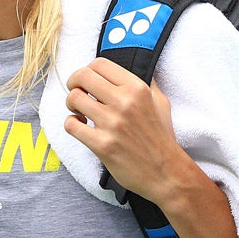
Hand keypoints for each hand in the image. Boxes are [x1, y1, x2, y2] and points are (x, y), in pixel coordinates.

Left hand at [64, 57, 181, 202]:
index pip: (99, 64)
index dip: (87, 70)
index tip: (87, 81)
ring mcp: (112, 124)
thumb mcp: (160, 103)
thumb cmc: (161, 138)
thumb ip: (145, 82)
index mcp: (138, 89)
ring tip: (81, 113)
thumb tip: (135, 64)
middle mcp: (125, 102)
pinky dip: (71, 124)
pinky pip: (71, 125)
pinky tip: (82, 128)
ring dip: (71, 105)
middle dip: (74, 83)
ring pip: (73, 99)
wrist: (167, 173)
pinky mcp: (102, 144)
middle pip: (81, 76)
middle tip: (78, 93)